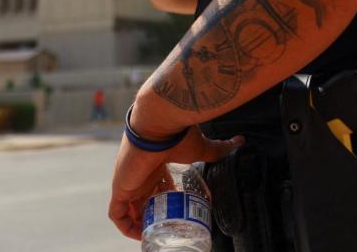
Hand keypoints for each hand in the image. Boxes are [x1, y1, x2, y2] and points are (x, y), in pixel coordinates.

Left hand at [108, 128, 242, 239]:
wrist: (158, 122)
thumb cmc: (177, 132)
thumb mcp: (200, 147)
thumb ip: (219, 148)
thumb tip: (240, 141)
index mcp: (155, 161)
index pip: (155, 183)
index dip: (163, 196)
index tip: (176, 206)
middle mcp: (140, 171)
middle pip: (142, 197)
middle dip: (152, 212)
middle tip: (166, 224)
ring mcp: (128, 179)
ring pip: (128, 207)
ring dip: (138, 222)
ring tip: (153, 233)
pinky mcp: (120, 187)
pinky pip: (117, 213)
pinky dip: (125, 226)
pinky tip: (138, 234)